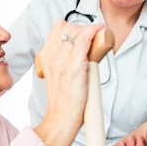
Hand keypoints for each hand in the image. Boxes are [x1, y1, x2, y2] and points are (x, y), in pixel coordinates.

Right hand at [34, 21, 103, 145]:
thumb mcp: (56, 74)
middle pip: (68, 27)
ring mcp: (63, 61)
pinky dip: (93, 32)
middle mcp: (51, 56)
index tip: (82, 35)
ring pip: (77, 31)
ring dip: (90, 31)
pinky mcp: (75, 67)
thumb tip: (78, 50)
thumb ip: (61, 60)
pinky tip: (100, 31)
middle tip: (92, 40)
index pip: (58, 27)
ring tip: (98, 40)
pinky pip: (84, 40)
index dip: (72, 28)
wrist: (61, 118)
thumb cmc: (63, 99)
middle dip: (82, 29)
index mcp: (45, 56)